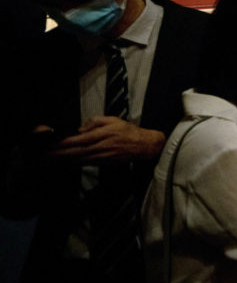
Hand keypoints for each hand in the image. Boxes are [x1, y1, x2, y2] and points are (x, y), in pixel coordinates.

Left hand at [47, 116, 164, 162]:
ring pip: (79, 159)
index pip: (80, 139)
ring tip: (53, 160)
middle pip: (77, 151)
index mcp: (103, 135)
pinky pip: (86, 163)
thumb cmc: (129, 132)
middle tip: (47, 155)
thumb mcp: (114, 120)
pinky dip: (75, 163)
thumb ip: (96, 121)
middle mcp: (101, 147)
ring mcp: (102, 156)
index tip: (54, 144)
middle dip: (61, 154)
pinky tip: (67, 162)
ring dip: (65, 160)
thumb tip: (81, 128)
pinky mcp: (103, 163)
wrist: (144, 146)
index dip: (66, 143)